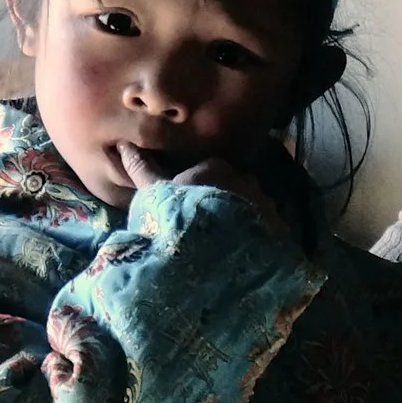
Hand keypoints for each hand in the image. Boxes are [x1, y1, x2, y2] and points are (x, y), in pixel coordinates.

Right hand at [116, 143, 292, 240]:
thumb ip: (142, 170)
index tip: (189, 208)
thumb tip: (122, 146)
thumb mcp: (155, 194)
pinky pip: (268, 227)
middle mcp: (245, 179)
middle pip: (233, 187)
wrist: (215, 256)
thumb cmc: (181, 217)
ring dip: (242, 219)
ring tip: (226, 244)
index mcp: (216, 167)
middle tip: (208, 227)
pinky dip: (257, 236)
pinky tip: (243, 253)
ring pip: (251, 206)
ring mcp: (264, 203)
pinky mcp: (279, 227)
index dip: (197, 189)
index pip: (209, 171)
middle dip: (224, 201)